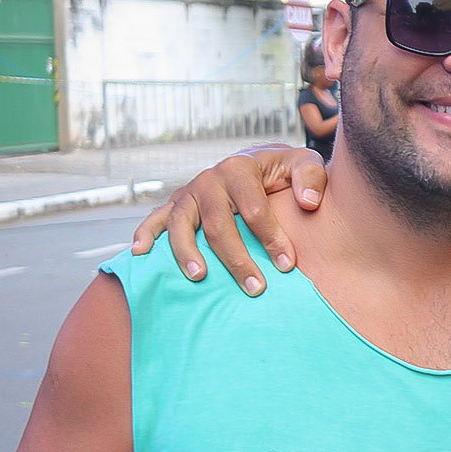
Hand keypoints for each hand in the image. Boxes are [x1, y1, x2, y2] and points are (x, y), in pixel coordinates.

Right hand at [130, 145, 327, 294]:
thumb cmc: (284, 170)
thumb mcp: (304, 164)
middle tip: (256, 288)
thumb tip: (308, 203)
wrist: (258, 162)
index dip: (270, 237)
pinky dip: (144, 234)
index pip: (253, 208)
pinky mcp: (177, 204)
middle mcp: (209, 179)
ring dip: (187, 252)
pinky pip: (155, 219)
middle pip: (218, 224)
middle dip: (236, 258)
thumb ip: (312, 178)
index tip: (287, 265)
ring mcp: (189, 192)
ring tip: (200, 277)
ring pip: (182, 224)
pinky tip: (139, 254)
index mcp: (239, 168)